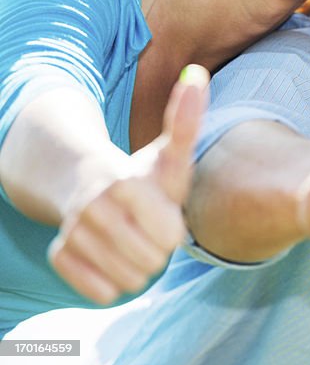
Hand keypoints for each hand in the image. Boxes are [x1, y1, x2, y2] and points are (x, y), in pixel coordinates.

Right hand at [48, 65, 209, 303]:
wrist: (89, 186)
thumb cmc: (143, 174)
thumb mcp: (170, 152)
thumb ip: (187, 119)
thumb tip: (197, 74)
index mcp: (124, 183)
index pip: (169, 237)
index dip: (172, 228)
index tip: (163, 211)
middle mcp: (93, 209)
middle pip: (151, 261)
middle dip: (156, 248)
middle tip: (146, 227)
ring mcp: (72, 233)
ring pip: (128, 279)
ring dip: (136, 265)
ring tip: (131, 239)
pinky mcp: (58, 256)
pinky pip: (99, 291)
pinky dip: (110, 281)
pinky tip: (110, 256)